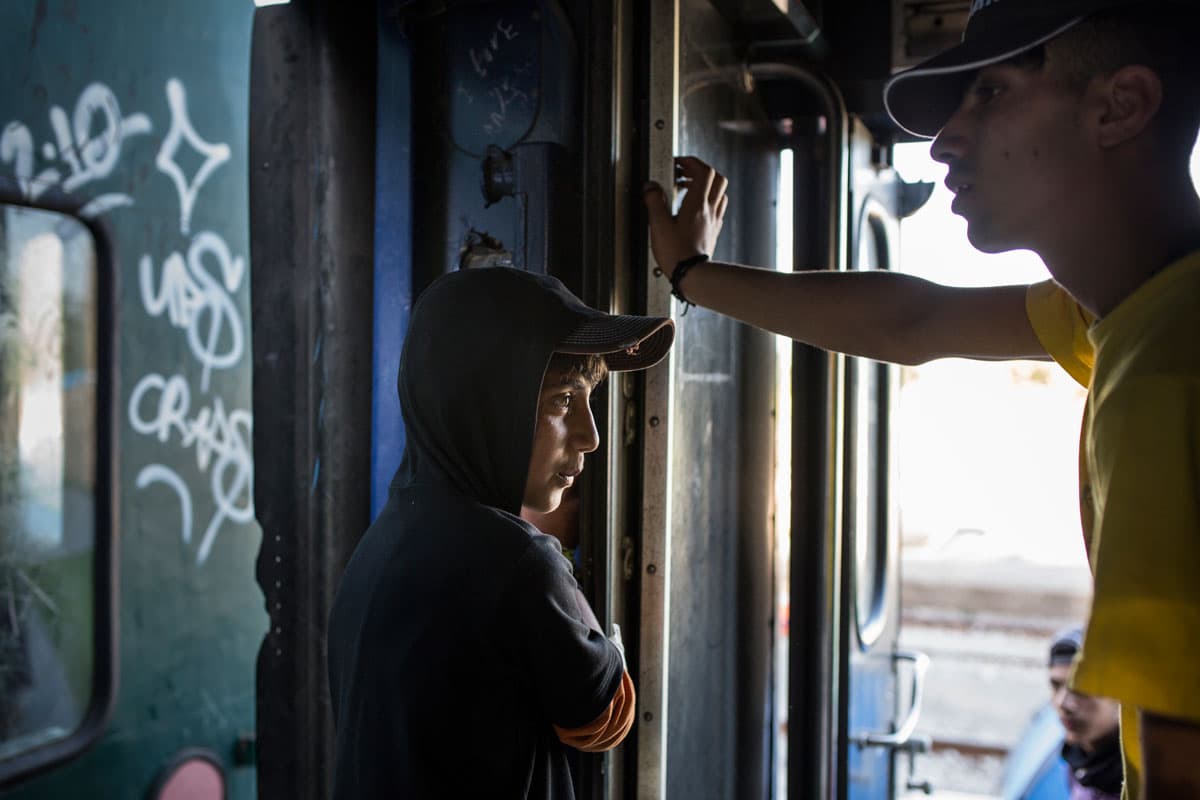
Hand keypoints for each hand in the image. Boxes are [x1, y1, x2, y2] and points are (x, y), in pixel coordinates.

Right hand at [644, 156, 728, 279]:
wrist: (692, 275)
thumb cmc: (676, 253)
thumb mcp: (658, 225)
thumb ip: (654, 202)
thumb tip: (650, 187)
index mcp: (697, 204)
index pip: (704, 172)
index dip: (692, 162)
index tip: (679, 163)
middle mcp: (709, 210)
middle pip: (717, 178)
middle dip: (701, 171)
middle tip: (685, 173)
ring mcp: (714, 221)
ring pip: (720, 193)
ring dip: (706, 186)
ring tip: (689, 189)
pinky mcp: (713, 231)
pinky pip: (717, 209)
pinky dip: (708, 201)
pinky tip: (695, 209)